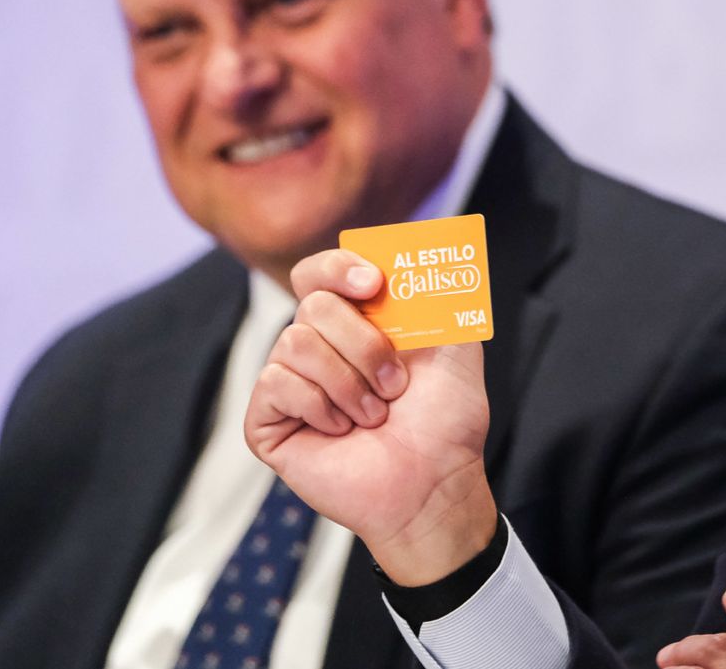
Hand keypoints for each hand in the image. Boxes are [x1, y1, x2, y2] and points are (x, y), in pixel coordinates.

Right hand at [244, 248, 497, 583]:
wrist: (434, 480)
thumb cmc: (446, 419)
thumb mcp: (457, 344)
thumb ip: (439, 293)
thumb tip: (430, 245)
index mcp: (355, 322)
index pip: (320, 272)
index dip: (339, 267)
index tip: (373, 283)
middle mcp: (317, 346)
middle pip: (313, 305)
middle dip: (365, 344)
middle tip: (395, 383)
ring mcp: (290, 383)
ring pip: (295, 343)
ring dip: (348, 382)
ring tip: (373, 415)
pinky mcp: (268, 420)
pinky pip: (275, 384)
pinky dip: (318, 407)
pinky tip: (340, 430)